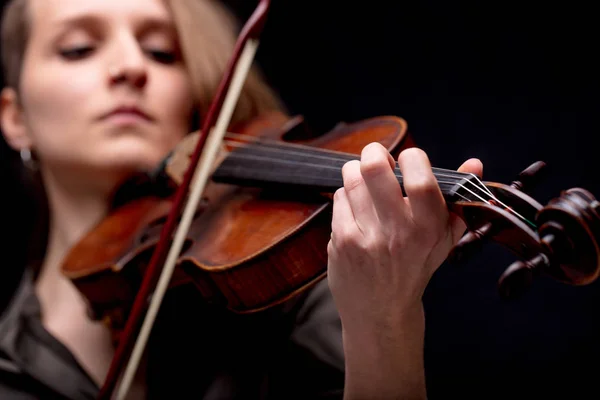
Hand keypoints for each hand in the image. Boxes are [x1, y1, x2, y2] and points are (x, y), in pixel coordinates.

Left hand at [327, 143, 482, 332]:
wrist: (381, 312)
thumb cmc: (415, 267)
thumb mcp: (444, 238)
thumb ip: (458, 199)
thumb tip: (475, 162)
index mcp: (429, 229)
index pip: (420, 179)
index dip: (411, 157)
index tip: (408, 160)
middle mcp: (397, 233)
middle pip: (374, 168)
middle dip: (374, 153)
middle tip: (377, 159)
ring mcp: (366, 237)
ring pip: (352, 178)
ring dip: (357, 172)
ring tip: (365, 183)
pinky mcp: (341, 241)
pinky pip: (339, 197)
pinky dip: (347, 196)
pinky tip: (356, 211)